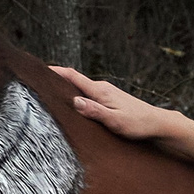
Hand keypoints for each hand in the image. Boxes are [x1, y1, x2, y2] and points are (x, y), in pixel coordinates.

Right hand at [51, 67, 193, 163]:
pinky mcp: (108, 98)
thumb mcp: (115, 121)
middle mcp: (102, 88)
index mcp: (100, 91)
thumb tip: (74, 101)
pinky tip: (70, 101)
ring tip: (48, 90)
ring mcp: (105, 92)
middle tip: (36, 79)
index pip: (73, 77)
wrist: (157, 123)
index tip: (38, 68)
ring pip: (80, 87)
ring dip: (65, 87)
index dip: (55, 71)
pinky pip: (87, 93)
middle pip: (73, 80)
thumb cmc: (137, 124)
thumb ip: (94, 111)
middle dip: (56, 78)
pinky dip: (75, 94)